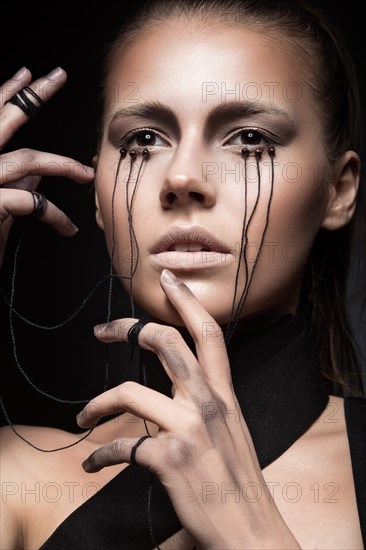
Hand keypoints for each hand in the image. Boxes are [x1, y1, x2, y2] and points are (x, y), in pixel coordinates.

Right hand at [0, 67, 93, 266]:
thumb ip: (15, 183)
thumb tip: (41, 171)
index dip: (8, 94)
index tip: (27, 74)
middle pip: (3, 120)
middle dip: (33, 95)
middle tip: (58, 76)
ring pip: (27, 160)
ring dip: (63, 165)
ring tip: (86, 173)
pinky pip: (32, 202)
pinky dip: (55, 215)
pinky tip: (68, 227)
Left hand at [77, 269, 299, 548]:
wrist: (251, 532)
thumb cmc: (238, 482)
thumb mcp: (231, 431)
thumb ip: (206, 404)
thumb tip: (173, 393)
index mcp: (225, 395)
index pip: (208, 334)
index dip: (187, 301)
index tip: (168, 278)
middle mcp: (209, 404)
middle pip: (166, 343)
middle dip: (128, 329)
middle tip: (103, 330)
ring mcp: (190, 430)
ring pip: (130, 392)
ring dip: (97, 402)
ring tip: (83, 416)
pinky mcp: (170, 461)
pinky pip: (122, 447)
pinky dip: (101, 455)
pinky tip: (93, 464)